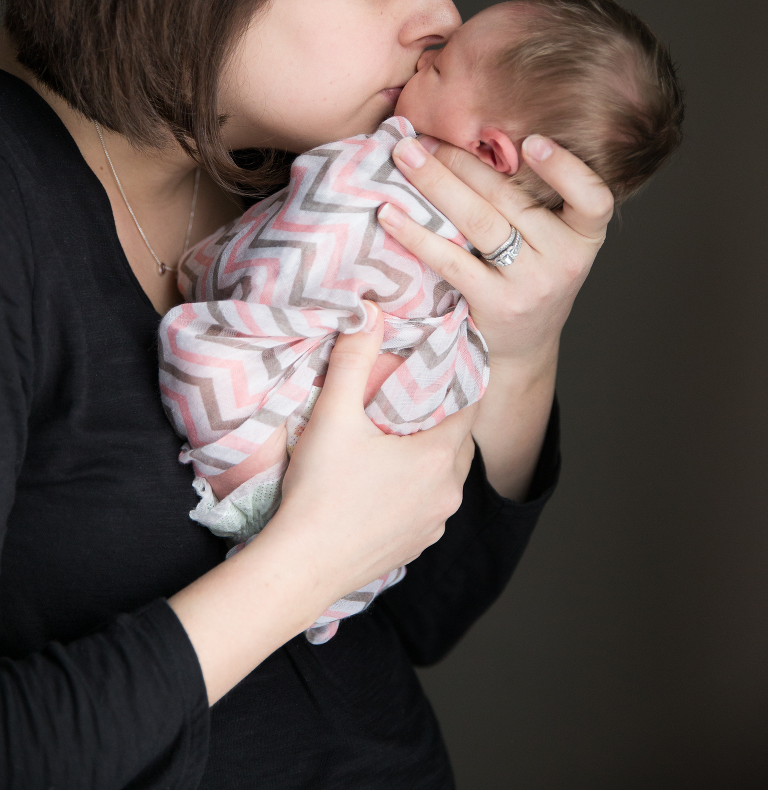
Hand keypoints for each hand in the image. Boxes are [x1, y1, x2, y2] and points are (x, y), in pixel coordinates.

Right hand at [169, 300, 476, 703]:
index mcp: (440, 455)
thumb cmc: (319, 491)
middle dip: (439, 414)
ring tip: (396, 435)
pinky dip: (416, 488)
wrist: (300, 568)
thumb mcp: (334, 415)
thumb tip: (371, 310)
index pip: (467, 401)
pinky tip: (385, 481)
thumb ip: (354, 358)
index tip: (436, 359)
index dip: (453, 376)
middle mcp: (449, 492)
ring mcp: (435, 524)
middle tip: (410, 393)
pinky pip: (429, 506)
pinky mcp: (415, 548)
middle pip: (458, 437)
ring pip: (446, 474)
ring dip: (429, 453)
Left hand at [379, 134, 612, 369]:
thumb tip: (472, 140)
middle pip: (510, 198)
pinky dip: (416, 234)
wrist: (522, 349)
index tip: (532, 141)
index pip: (593, 199)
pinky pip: (451, 260)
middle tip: (421, 136)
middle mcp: (564, 260)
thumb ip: (532, 202)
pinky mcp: (496, 304)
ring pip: (479, 221)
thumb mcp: (550, 242)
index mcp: (584, 237)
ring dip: (435, 183)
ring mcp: (531, 284)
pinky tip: (390, 214)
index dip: (565, 168)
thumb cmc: (530, 278)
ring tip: (404, 157)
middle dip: (461, 160)